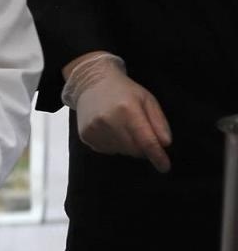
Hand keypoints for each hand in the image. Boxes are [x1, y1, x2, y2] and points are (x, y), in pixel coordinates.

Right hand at [64, 53, 171, 172]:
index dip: (157, 156)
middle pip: (134, 150)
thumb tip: (165, 144)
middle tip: (142, 135)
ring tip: (124, 128)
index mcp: (128, 110)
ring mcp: (95, 129)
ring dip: (128, 146)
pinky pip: (107, 150)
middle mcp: (109, 121)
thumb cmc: (123, 91)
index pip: (146, 141)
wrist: (91, 83)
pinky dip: (114, 145)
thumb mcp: (147, 100)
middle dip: (143, 148)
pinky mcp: (85, 135)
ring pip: (121, 152)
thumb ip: (159, 122)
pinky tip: (112, 131)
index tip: (164, 167)